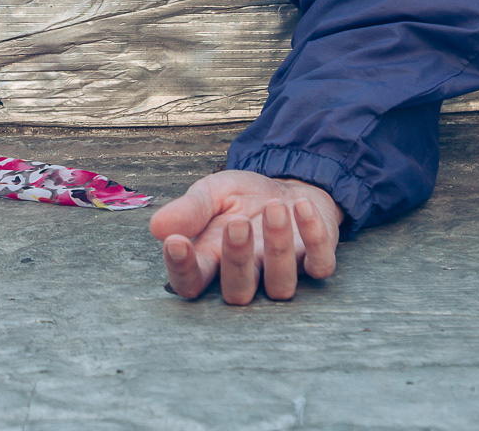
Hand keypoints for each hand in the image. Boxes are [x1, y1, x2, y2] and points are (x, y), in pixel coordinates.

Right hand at [149, 169, 341, 304]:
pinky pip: (320, 265)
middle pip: (237, 293)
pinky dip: (314, 237)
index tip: (175, 241)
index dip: (181, 270)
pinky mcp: (316, 263)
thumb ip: (189, 210)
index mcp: (212, 261)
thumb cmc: (242, 198)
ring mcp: (282, 273)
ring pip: (280, 287)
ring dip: (278, 249)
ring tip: (275, 208)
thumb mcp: (211, 193)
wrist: (287, 185)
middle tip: (237, 223)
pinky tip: (301, 207)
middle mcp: (247, 276)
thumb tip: (158, 227)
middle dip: (236, 259)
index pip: (190, 283)